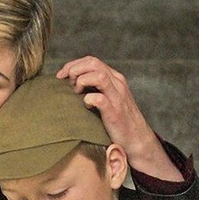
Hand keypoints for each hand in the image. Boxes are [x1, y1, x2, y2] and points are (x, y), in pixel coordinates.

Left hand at [56, 57, 182, 181]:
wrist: (137, 139)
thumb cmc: (117, 119)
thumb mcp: (108, 97)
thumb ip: (95, 87)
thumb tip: (69, 83)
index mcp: (114, 78)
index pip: (91, 60)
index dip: (73, 65)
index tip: (61, 76)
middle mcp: (117, 84)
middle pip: (93, 63)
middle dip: (75, 70)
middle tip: (67, 84)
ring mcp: (117, 97)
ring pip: (98, 75)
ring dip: (82, 81)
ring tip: (76, 93)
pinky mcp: (115, 112)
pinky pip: (99, 99)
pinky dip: (88, 100)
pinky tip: (87, 106)